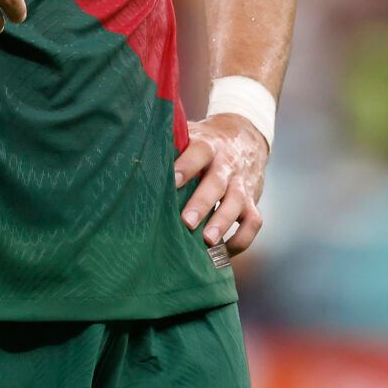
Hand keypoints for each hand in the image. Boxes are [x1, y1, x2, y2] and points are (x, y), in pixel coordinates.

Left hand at [175, 113, 268, 254]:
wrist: (245, 137)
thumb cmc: (205, 143)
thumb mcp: (191, 135)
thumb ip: (172, 143)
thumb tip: (134, 150)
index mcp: (209, 145)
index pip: (199, 152)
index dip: (187, 166)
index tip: (172, 182)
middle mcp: (227, 164)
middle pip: (217, 182)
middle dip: (202, 203)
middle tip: (186, 222)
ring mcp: (242, 183)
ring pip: (237, 203)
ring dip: (222, 223)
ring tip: (207, 242)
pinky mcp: (252, 201)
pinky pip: (253, 222)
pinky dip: (241, 239)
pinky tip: (223, 253)